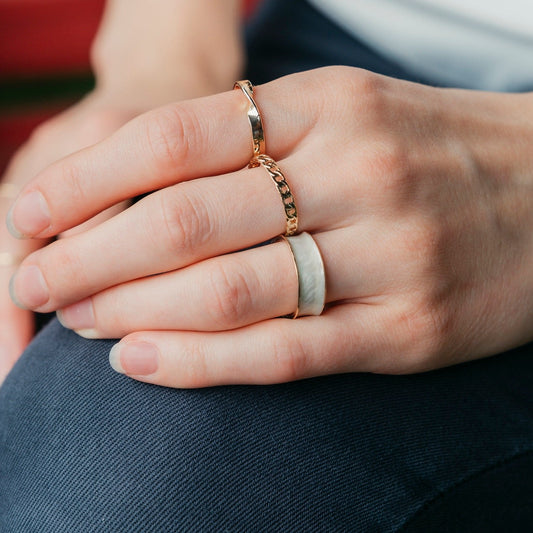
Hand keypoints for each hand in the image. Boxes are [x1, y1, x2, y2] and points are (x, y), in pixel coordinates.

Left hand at [7, 67, 532, 386]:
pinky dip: (201, 363)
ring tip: (76, 320)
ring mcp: (387, 256)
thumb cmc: (430, 151)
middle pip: (184, 218)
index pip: (175, 137)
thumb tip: (142, 185)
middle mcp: (356, 174)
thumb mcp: (344, 115)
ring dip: (132, 309)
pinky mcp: (409, 330)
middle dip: (89, 253)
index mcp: (329, 107)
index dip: (88, 179)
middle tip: (36, 276)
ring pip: (226, 289)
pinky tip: (140, 364)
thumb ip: (254, 144)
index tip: (31, 212)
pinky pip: (284, 352)